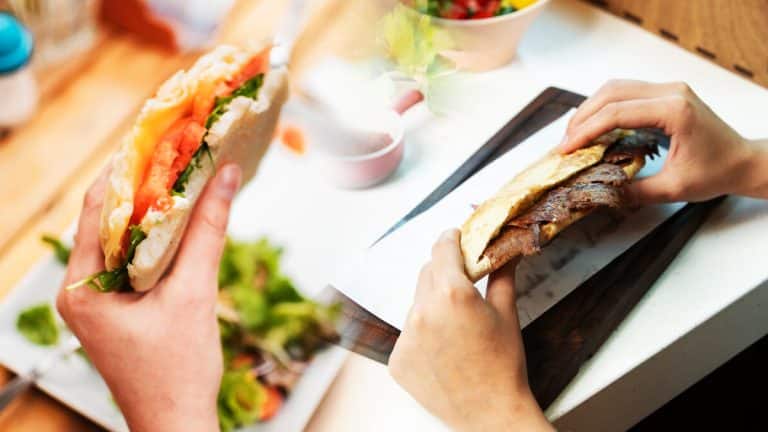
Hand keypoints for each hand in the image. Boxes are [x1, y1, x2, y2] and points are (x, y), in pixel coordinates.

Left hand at [57, 164, 241, 431]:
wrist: (177, 421)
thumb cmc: (178, 372)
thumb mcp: (195, 294)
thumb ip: (208, 231)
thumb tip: (224, 176)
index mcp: (82, 287)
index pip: (95, 209)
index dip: (124, 168)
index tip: (154, 136)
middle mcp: (80, 289)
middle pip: (105, 218)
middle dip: (139, 182)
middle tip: (173, 147)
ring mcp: (96, 299)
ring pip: (120, 236)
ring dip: (150, 207)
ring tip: (180, 173)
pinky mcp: (116, 306)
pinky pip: (131, 256)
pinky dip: (155, 234)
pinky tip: (181, 217)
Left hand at [389, 229, 552, 431]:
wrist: (490, 414)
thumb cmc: (503, 365)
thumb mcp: (506, 314)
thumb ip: (501, 275)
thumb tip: (506, 251)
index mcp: (451, 293)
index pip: (442, 249)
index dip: (450, 239)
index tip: (454, 237)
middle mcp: (422, 311)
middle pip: (427, 274)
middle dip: (444, 272)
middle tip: (463, 284)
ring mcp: (406, 337)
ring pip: (416, 304)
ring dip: (432, 305)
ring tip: (457, 327)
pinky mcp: (398, 359)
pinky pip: (408, 333)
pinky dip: (423, 334)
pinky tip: (444, 349)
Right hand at [560, 80, 767, 202]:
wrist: (742, 161)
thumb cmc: (717, 172)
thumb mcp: (673, 189)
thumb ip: (635, 191)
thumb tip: (603, 193)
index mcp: (674, 110)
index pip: (617, 113)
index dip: (586, 131)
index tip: (566, 148)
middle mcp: (671, 92)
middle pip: (611, 93)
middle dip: (582, 117)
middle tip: (565, 143)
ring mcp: (669, 89)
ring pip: (616, 88)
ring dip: (591, 110)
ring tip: (575, 135)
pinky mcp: (665, 94)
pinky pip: (626, 92)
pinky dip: (605, 108)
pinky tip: (595, 126)